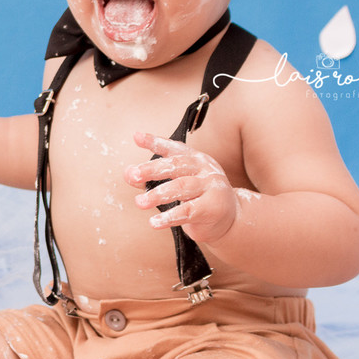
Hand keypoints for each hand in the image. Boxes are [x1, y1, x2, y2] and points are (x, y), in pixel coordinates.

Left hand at [123, 132, 238, 244]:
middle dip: (152, 169)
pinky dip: (169, 217)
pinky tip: (154, 222)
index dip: (155, 141)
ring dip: (158, 195)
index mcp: (194, 158)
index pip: (173, 148)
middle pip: (176, 165)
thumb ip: (152, 177)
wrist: (230, 218)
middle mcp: (204, 169)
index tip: (136, 137)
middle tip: (133, 175)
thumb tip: (128, 173)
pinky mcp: (213, 207)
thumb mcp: (177, 184)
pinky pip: (188, 212)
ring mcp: (211, 187)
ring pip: (181, 187)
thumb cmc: (199, 198)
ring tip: (139, 202)